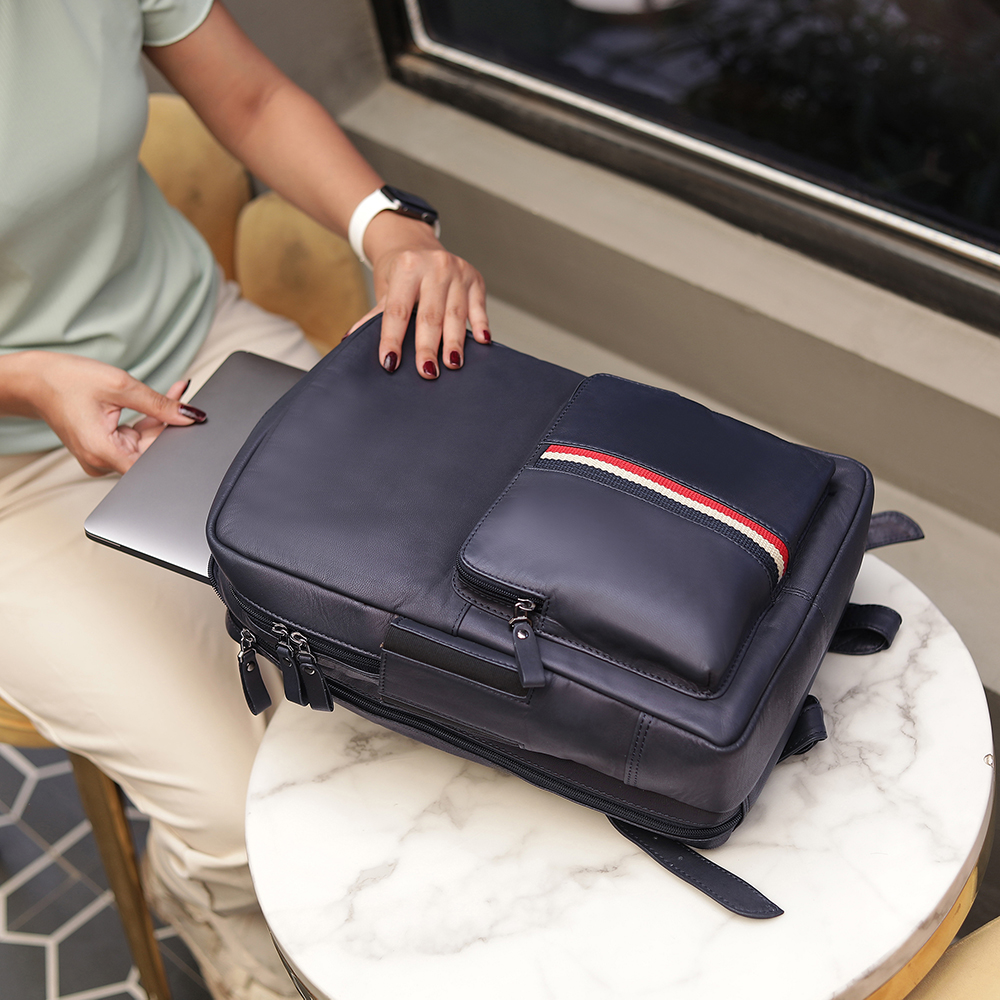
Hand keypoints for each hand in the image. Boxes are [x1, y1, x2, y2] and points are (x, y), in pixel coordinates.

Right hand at [0, 352, 205, 475]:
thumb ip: (160, 404)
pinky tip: (157, 404)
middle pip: (151, 452)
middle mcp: (101, 462)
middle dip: (170, 424)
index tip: (190, 422)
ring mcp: (101, 458)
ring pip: (144, 444)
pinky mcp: (103, 450)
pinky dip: (147, 422)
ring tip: (170, 394)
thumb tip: (191, 416)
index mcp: (102, 451)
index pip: (154, 463)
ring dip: (159, 421)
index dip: (175, 444)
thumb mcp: (121, 386)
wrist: (35, 380)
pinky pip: (134, 439)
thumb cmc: (66, 380)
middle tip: (181, 397)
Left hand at [348, 213, 489, 377]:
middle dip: (427, 346)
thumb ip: (374, 315)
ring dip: (454, 341)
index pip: (398, 311)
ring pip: (455, 314)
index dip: (393, 338)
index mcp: (407, 267)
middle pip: (430, 315)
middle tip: (427, 372)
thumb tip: (351, 339)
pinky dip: (481, 324)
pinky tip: (481, 341)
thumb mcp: (385, 288)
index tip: (390, 363)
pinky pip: (479, 306)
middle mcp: (435, 266)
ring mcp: (458, 271)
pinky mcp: (475, 279)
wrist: (417, 243)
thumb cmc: (399, 271)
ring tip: (452, 364)